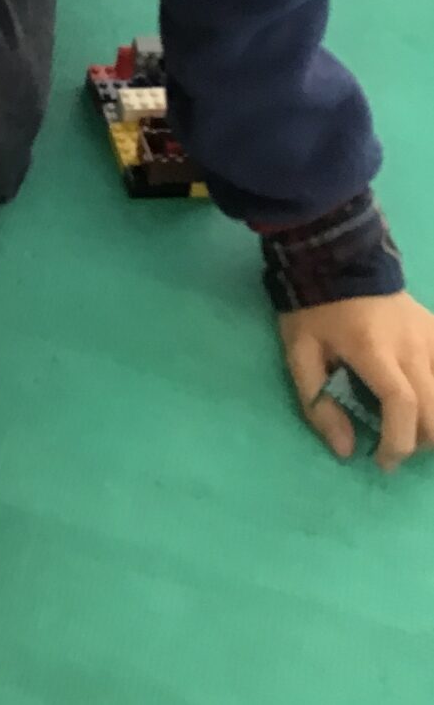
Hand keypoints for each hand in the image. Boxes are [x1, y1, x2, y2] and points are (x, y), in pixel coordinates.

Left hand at [280, 292, 433, 470]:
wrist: (337, 258)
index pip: (402, 404)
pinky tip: (426, 402)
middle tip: (393, 446)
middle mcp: (412, 344)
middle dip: (419, 442)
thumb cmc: (314, 309)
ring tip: (409, 427)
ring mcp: (431, 335)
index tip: (381, 461)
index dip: (398, 442)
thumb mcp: (299, 352)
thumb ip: (318, 402)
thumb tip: (345, 450)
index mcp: (373, 348)